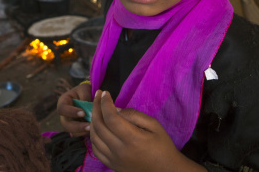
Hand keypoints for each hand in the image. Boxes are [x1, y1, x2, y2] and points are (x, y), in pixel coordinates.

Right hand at [57, 83, 91, 135]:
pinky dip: (86, 133)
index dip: (71, 112)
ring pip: (72, 132)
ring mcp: (70, 123)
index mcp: (63, 102)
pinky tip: (94, 131)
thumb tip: (90, 108)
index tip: (83, 113)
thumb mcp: (84, 89)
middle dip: (77, 127)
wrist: (88, 95)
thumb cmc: (84, 91)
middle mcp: (64, 115)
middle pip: (66, 124)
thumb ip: (85, 97)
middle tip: (89, 126)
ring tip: (93, 129)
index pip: (62, 109)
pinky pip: (80, 134)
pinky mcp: (77, 129)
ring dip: (83, 132)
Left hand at [90, 90, 205, 171]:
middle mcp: (119, 150)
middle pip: (99, 125)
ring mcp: (113, 159)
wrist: (165, 170)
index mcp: (132, 139)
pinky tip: (97, 127)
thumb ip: (134, 115)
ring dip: (92, 120)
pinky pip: (95, 149)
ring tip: (97, 109)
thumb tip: (116, 109)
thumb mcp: (154, 125)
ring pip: (94, 137)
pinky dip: (93, 135)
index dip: (105, 103)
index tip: (105, 93)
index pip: (111, 118)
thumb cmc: (162, 146)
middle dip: (96, 107)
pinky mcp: (111, 164)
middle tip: (98, 95)